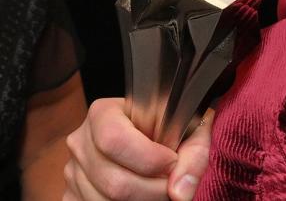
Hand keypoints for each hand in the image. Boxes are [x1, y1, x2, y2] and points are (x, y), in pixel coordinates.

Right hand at [63, 98, 213, 200]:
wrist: (152, 135)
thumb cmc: (170, 128)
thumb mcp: (189, 128)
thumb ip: (194, 154)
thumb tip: (180, 192)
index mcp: (104, 113)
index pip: (115, 140)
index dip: (149, 159)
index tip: (172, 162)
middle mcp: (81, 141)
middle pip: (114, 181)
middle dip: (153, 190)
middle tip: (170, 183)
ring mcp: (72, 171)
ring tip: (157, 187)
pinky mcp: (70, 195)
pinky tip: (140, 195)